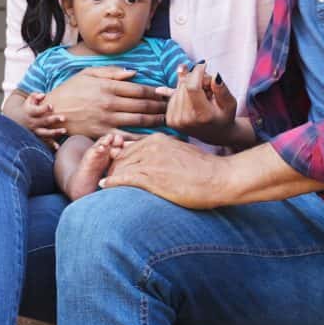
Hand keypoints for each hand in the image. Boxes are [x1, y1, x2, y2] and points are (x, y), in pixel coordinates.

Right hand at [20, 92, 66, 143]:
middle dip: (53, 119)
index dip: (44, 108)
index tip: (51, 106)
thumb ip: (35, 96)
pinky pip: (44, 142)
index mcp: (29, 112)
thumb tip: (43, 95)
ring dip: (54, 132)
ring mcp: (34, 131)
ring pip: (44, 133)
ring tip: (64, 130)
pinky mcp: (36, 137)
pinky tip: (58, 147)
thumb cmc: (27, 108)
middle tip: (63, 118)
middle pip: (43, 121)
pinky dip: (51, 144)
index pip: (37, 110)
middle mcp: (32, 122)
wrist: (16, 121)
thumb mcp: (28, 100)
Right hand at [41, 66, 167, 138]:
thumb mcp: (88, 74)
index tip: (165, 93)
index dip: (155, 91)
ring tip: (167, 120)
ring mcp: (107, 120)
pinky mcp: (102, 134)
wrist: (51, 111)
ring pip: (139, 121)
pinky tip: (152, 138)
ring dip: (156, 121)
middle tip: (172, 107)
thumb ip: (112, 72)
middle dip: (160, 106)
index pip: (139, 89)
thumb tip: (134, 72)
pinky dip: (140, 138)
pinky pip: (125, 137)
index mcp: (108, 87)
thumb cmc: (70, 90)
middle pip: (143, 105)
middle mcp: (110, 103)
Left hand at [100, 133, 231, 208]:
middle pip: (121, 155)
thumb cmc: (204, 169)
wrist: (219, 178)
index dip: (119, 157)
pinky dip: (111, 181)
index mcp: (159, 139)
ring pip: (120, 166)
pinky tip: (104, 185)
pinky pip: (123, 178)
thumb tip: (153, 159)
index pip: (129, 146)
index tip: (114, 165)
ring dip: (110, 174)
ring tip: (104, 182)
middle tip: (105, 174)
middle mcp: (151, 146)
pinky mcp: (151, 177)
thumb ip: (164, 152)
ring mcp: (151, 161)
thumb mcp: (181, 153)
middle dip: (111, 165)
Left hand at [165, 61, 236, 142]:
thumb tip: (214, 75)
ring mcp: (175, 121)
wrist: (216, 134)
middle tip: (208, 85)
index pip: (192, 87)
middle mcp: (185, 120)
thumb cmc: (225, 117)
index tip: (204, 64)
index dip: (197, 72)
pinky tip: (191, 94)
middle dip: (196, 79)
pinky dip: (182, 91)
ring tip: (202, 94)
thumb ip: (222, 89)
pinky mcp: (169, 120)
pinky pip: (172, 95)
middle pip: (185, 86)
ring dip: (190, 85)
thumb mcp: (230, 103)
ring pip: (178, 89)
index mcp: (201, 116)